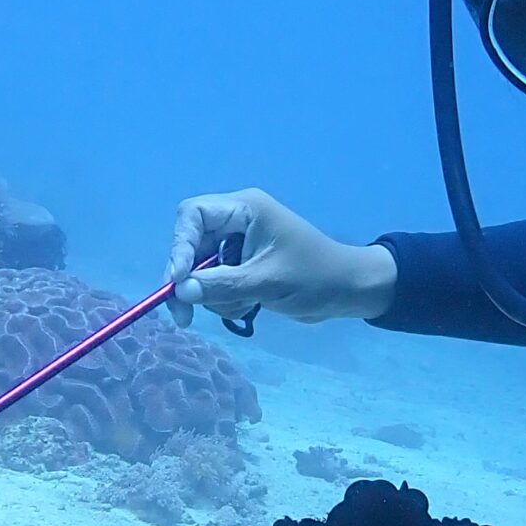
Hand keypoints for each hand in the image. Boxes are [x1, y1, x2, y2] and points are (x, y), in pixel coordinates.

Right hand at [160, 189, 397, 328]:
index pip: (193, 215)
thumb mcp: (266, 283)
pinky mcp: (244, 265)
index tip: (176, 281)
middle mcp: (238, 221)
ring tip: (244, 306)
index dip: (179, 246)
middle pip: (192, 245)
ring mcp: (239, 244)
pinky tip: (249, 307)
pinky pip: (217, 282)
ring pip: (202, 269)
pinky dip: (225, 299)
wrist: (349, 291)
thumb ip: (221, 286)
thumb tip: (179, 291)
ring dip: (213, 295)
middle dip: (190, 281)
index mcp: (245, 208)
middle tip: (184, 316)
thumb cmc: (315, 278)